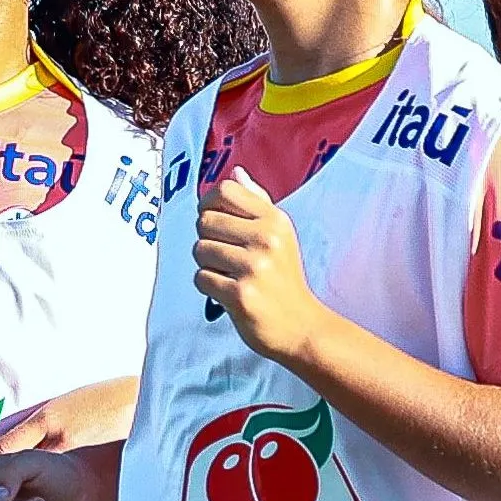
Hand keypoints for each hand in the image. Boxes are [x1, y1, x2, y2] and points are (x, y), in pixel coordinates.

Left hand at [189, 169, 327, 365]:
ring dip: (207, 266)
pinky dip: (209, 287)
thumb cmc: (285, 280)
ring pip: (199, 250)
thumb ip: (257, 202)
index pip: (224, 192)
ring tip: (230, 275)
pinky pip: (201, 278)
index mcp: (274, 220)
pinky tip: (228, 292)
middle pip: (204, 222)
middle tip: (226, 257)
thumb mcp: (280, 235)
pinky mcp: (241, 295)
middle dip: (207, 240)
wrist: (301, 327)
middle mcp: (266, 239)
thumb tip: (235, 172)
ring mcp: (254, 267)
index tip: (213, 221)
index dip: (208, 204)